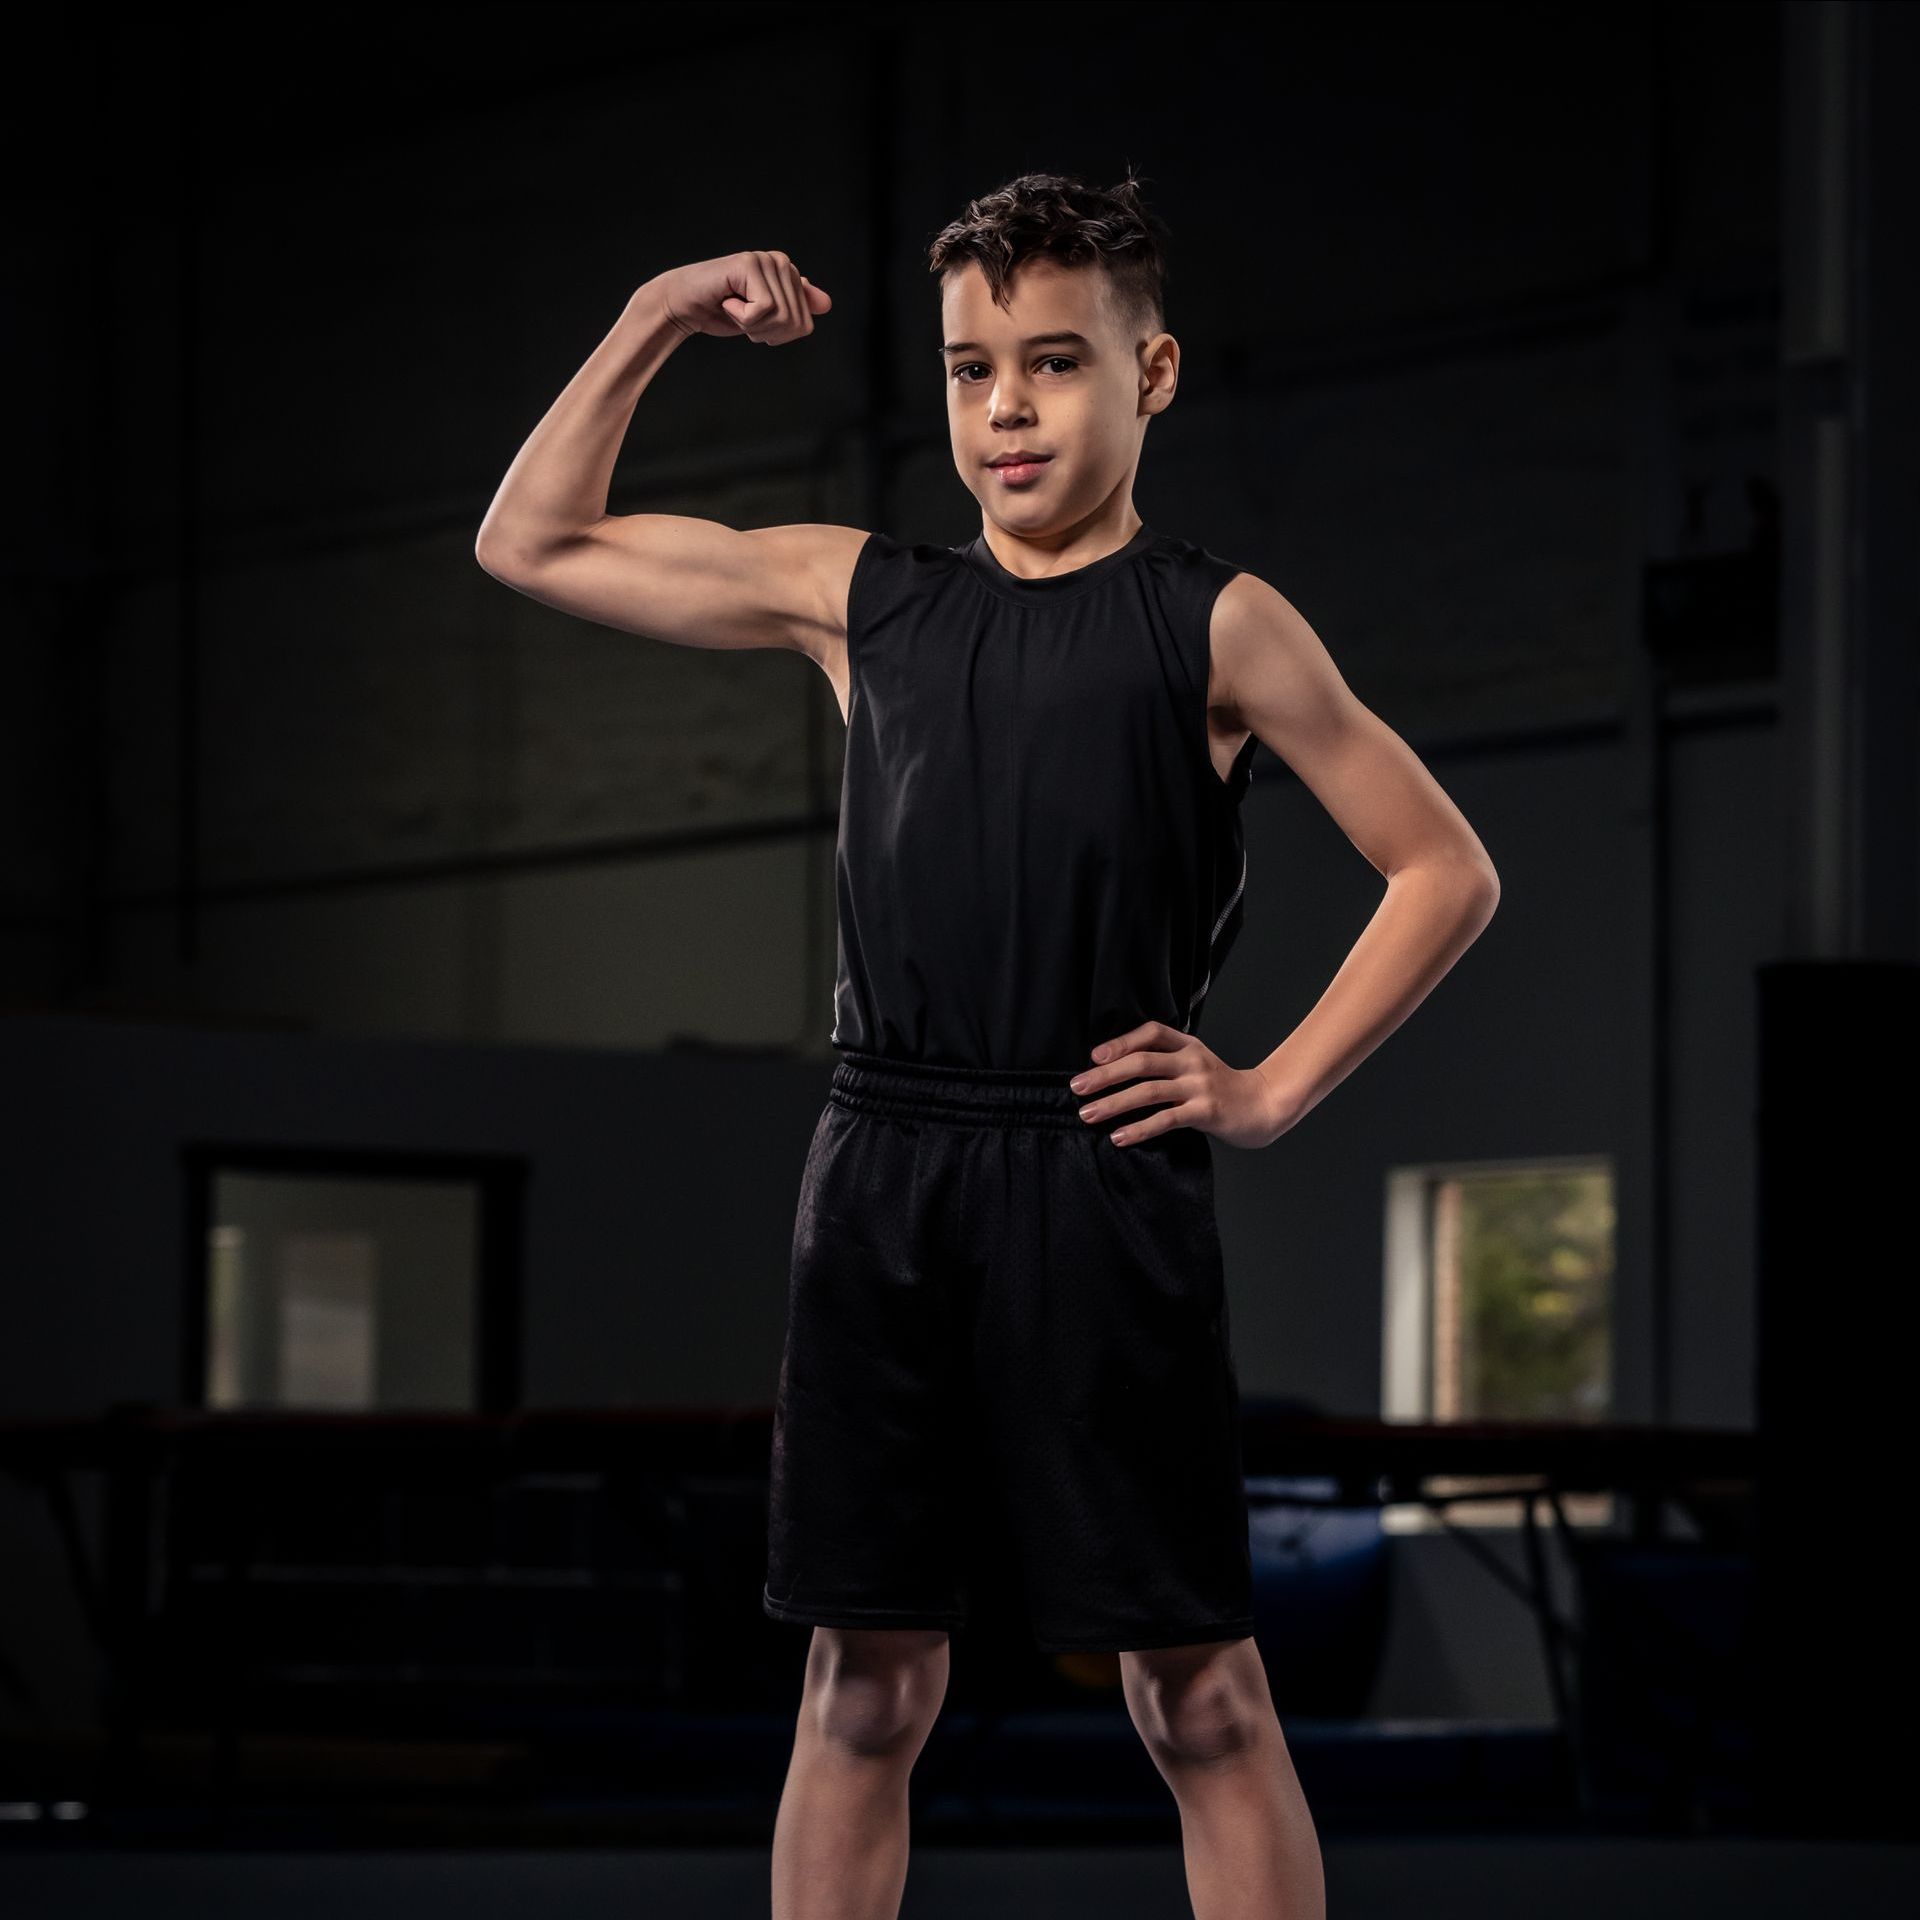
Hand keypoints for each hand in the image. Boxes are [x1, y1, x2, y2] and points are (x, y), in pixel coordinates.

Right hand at [652, 250, 830, 342]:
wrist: (685, 306)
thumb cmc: (722, 312)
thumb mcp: (764, 320)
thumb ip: (795, 310)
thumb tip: (827, 302)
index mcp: (789, 275)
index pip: (804, 325)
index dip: (777, 335)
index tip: (753, 321)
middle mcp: (781, 262)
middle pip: (796, 322)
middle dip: (766, 331)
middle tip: (741, 315)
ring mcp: (766, 260)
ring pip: (781, 316)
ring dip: (753, 324)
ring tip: (735, 307)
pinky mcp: (750, 264)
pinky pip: (764, 309)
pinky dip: (742, 316)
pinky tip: (728, 300)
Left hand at [1068, 1020, 1293, 1150]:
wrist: (1264, 1106)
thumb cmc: (1221, 1087)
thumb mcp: (1196, 1064)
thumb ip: (1166, 1062)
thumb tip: (1114, 1070)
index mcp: (1188, 1045)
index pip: (1150, 1033)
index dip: (1120, 1042)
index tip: (1094, 1057)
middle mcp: (1192, 1061)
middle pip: (1141, 1062)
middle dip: (1105, 1075)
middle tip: (1077, 1088)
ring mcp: (1200, 1085)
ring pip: (1148, 1090)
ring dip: (1114, 1103)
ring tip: (1089, 1114)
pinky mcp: (1205, 1111)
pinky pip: (1165, 1119)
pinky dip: (1139, 1128)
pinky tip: (1120, 1137)